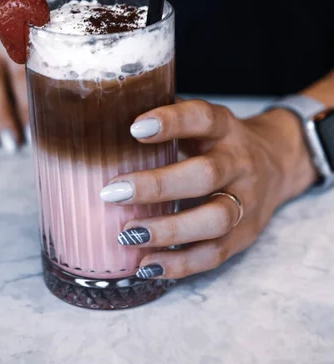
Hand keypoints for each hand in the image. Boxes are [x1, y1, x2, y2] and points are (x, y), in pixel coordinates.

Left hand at [100, 100, 317, 278]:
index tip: (133, 129)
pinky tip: (146, 265)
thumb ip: (166, 124)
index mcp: (224, 128)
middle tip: (112, 192)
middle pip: (205, 175)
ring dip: (168, 230)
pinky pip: (215, 254)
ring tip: (127, 234)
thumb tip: (106, 122)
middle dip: (157, 186)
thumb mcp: (202, 123)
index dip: (170, 122)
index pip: (201, 118)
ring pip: (214, 219)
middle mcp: (239, 162)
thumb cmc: (219, 142)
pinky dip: (180, 264)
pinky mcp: (245, 234)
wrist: (277, 163)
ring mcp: (246, 200)